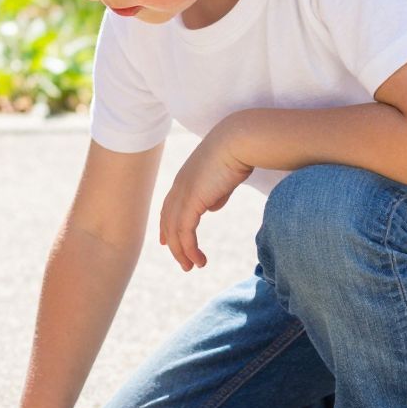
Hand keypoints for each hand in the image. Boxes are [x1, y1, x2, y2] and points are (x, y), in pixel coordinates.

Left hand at [159, 119, 253, 270]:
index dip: (167, 224)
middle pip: (168, 220)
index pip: (169, 206)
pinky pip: (185, 232)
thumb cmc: (239, 154)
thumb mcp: (224, 178)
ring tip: (192, 267)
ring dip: (182, 252)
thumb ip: (216, 194)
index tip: (166, 241)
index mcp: (186, 178)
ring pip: (175, 230)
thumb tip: (211, 208)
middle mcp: (179, 186)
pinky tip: (198, 260)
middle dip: (173, 242)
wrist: (240, 141)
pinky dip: (189, 249)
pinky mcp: (191, 201)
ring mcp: (182, 193)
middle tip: (181, 261)